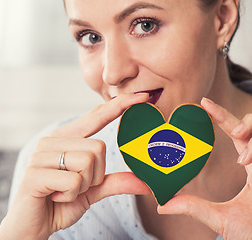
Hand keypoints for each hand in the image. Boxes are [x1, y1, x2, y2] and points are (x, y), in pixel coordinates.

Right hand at [0, 93, 150, 239]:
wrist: (30, 227)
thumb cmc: (59, 204)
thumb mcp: (91, 191)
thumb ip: (114, 182)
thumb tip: (146, 182)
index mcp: (64, 139)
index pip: (95, 117)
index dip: (118, 106)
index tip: (142, 96)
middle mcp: (51, 141)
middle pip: (98, 148)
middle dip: (95, 176)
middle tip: (76, 187)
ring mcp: (40, 156)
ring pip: (87, 163)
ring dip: (82, 187)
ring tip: (63, 191)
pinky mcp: (34, 174)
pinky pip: (73, 182)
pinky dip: (70, 196)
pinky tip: (54, 197)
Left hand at [158, 97, 251, 239]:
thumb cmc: (250, 235)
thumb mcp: (218, 217)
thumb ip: (192, 207)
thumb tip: (161, 205)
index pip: (238, 135)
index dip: (223, 116)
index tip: (203, 103)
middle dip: (243, 121)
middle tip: (232, 130)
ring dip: (251, 132)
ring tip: (239, 147)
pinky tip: (247, 162)